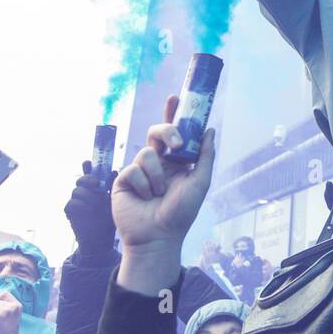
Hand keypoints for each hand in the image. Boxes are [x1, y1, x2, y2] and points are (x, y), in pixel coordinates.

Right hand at [64, 161, 117, 255]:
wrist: (101, 241)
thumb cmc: (108, 220)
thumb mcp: (113, 201)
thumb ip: (111, 187)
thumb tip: (114, 171)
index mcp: (94, 189)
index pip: (88, 173)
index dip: (86, 167)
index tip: (88, 162)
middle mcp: (84, 193)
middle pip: (80, 180)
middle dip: (87, 179)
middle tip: (97, 184)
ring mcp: (76, 202)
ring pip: (77, 191)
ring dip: (88, 196)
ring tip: (97, 204)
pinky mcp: (70, 212)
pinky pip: (72, 203)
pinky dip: (81, 206)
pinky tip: (89, 211)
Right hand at [113, 95, 215, 294]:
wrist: (158, 237)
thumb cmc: (181, 213)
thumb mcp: (200, 182)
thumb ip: (205, 156)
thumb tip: (210, 130)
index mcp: (175, 161)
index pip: (173, 132)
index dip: (173, 114)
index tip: (175, 97)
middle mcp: (156, 162)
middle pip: (157, 132)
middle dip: (167, 132)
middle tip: (176, 146)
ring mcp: (138, 170)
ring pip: (146, 154)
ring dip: (157, 176)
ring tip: (158, 195)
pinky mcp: (123, 180)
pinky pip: (132, 170)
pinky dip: (143, 185)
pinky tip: (144, 199)